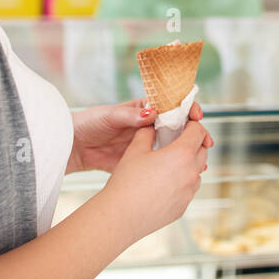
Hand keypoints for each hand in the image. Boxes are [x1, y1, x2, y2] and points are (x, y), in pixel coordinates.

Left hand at [65, 99, 208, 173]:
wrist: (72, 147)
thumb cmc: (89, 123)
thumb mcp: (109, 116)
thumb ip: (130, 116)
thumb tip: (153, 112)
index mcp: (143, 109)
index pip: (171, 105)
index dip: (187, 109)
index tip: (197, 116)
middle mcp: (148, 125)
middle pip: (177, 127)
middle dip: (195, 132)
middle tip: (206, 140)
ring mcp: (145, 143)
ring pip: (173, 146)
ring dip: (188, 151)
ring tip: (202, 158)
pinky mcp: (139, 160)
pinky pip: (160, 162)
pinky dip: (174, 167)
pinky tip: (185, 173)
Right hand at [99, 117, 211, 242]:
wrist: (119, 217)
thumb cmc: (126, 182)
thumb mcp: (135, 150)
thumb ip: (147, 133)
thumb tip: (152, 126)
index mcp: (183, 154)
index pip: (199, 132)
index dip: (193, 125)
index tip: (186, 124)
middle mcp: (191, 173)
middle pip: (203, 151)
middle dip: (194, 143)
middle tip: (178, 140)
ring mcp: (189, 193)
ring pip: (197, 172)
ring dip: (189, 164)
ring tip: (170, 163)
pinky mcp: (183, 207)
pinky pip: (188, 190)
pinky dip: (181, 183)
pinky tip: (163, 183)